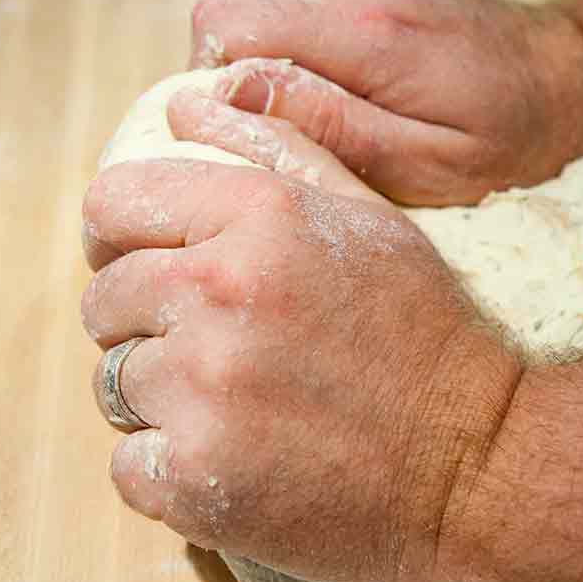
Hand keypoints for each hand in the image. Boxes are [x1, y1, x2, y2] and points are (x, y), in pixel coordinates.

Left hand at [80, 117, 522, 581]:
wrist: (477, 460)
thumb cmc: (425, 331)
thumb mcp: (370, 218)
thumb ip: (278, 149)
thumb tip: (185, 103)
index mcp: (260, 217)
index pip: (113, 203)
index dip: (118, 235)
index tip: (141, 262)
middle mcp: (221, 292)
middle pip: (105, 299)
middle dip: (146, 322)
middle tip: (214, 348)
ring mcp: (203, 390)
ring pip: (113, 384)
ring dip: (161, 398)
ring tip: (238, 407)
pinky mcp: (195, 478)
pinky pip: (127, 464)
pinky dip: (167, 470)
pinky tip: (235, 460)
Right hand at [185, 0, 582, 205]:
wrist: (574, 79)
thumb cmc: (510, 139)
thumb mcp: (424, 162)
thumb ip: (330, 126)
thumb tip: (234, 93)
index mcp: (368, 34)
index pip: (231, 26)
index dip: (211, 84)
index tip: (238, 133)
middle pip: (229, 3)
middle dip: (222, 69)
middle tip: (261, 128)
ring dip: (251, 53)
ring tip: (292, 110)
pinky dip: (284, 38)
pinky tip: (321, 84)